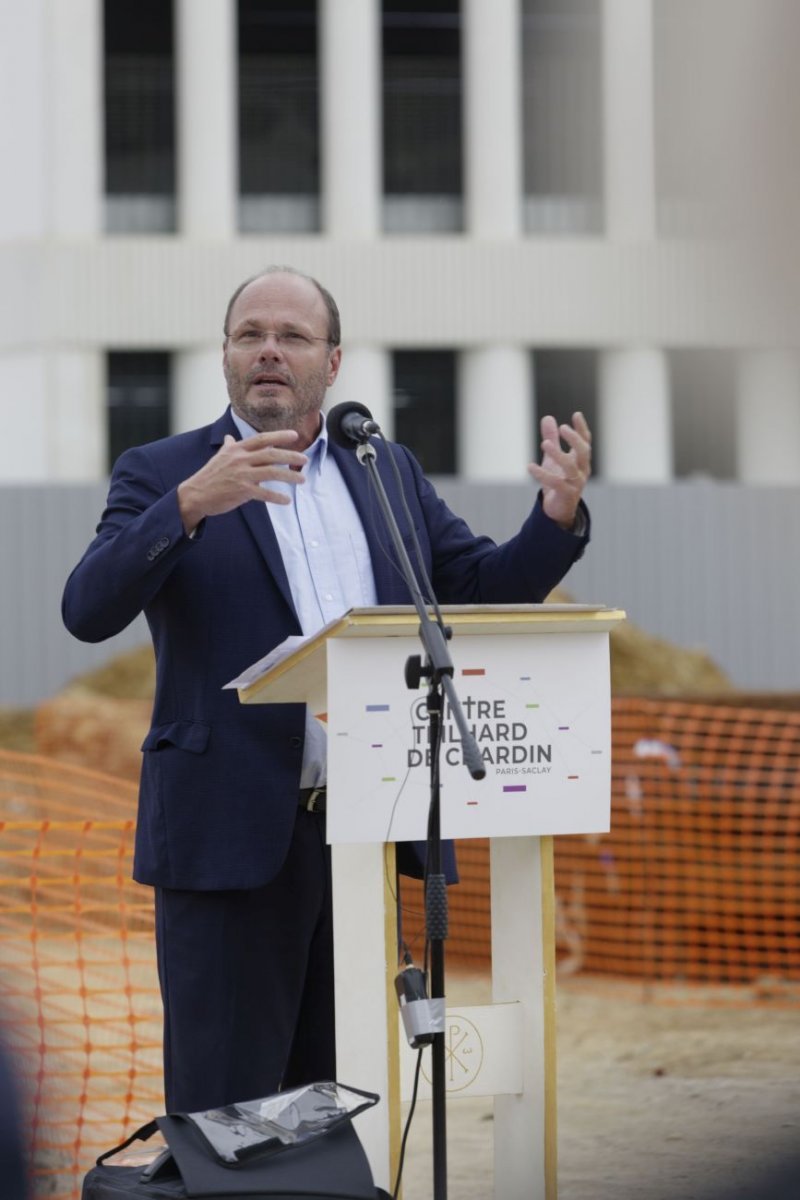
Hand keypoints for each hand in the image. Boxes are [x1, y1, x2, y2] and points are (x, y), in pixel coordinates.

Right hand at [177, 431, 306, 534]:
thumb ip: (228, 447)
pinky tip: (287, 500)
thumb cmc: (210, 476)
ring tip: (302, 479)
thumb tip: (229, 438)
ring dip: (290, 476)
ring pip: (272, 472)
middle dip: (291, 455)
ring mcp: (242, 475)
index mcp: (237, 450)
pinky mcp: (242, 491)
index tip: (294, 435)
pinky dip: (277, 497)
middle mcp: (240, 459)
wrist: (196, 494)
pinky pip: (265, 493)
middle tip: (304, 459)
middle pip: (271, 454)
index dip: (279, 436)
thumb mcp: (219, 457)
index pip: (261, 439)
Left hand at [527, 412, 591, 529]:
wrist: (558, 510)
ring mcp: (576, 483)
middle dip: (575, 439)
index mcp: (581, 461)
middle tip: (563, 428)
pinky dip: (542, 474)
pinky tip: (530, 466)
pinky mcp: (566, 494)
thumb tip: (547, 418)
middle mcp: (582, 471)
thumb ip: (552, 439)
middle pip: (583, 452)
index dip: (582, 429)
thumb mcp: (553, 458)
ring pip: (570, 467)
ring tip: (544, 444)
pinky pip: (555, 483)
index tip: (576, 414)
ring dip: (558, 454)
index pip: (585, 442)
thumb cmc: (558, 481)